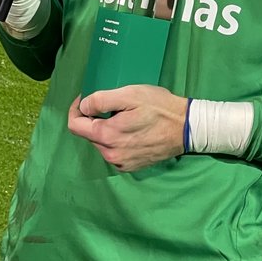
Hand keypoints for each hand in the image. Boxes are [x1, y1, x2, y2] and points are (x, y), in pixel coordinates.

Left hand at [68, 85, 187, 172]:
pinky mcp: (131, 166)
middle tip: (111, 105)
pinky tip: (131, 130)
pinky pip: (114, 152)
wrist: (186, 128)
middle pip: (89, 134)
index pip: (75, 126)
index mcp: (107, 136)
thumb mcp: (130, 94)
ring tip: (124, 116)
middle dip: (94, 118)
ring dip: (105, 129)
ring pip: (101, 144)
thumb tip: (83, 107)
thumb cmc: (159, 107)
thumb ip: (101, 100)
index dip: (76, 109)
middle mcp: (110, 154)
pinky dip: (116, 140)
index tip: (85, 98)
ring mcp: (121, 163)